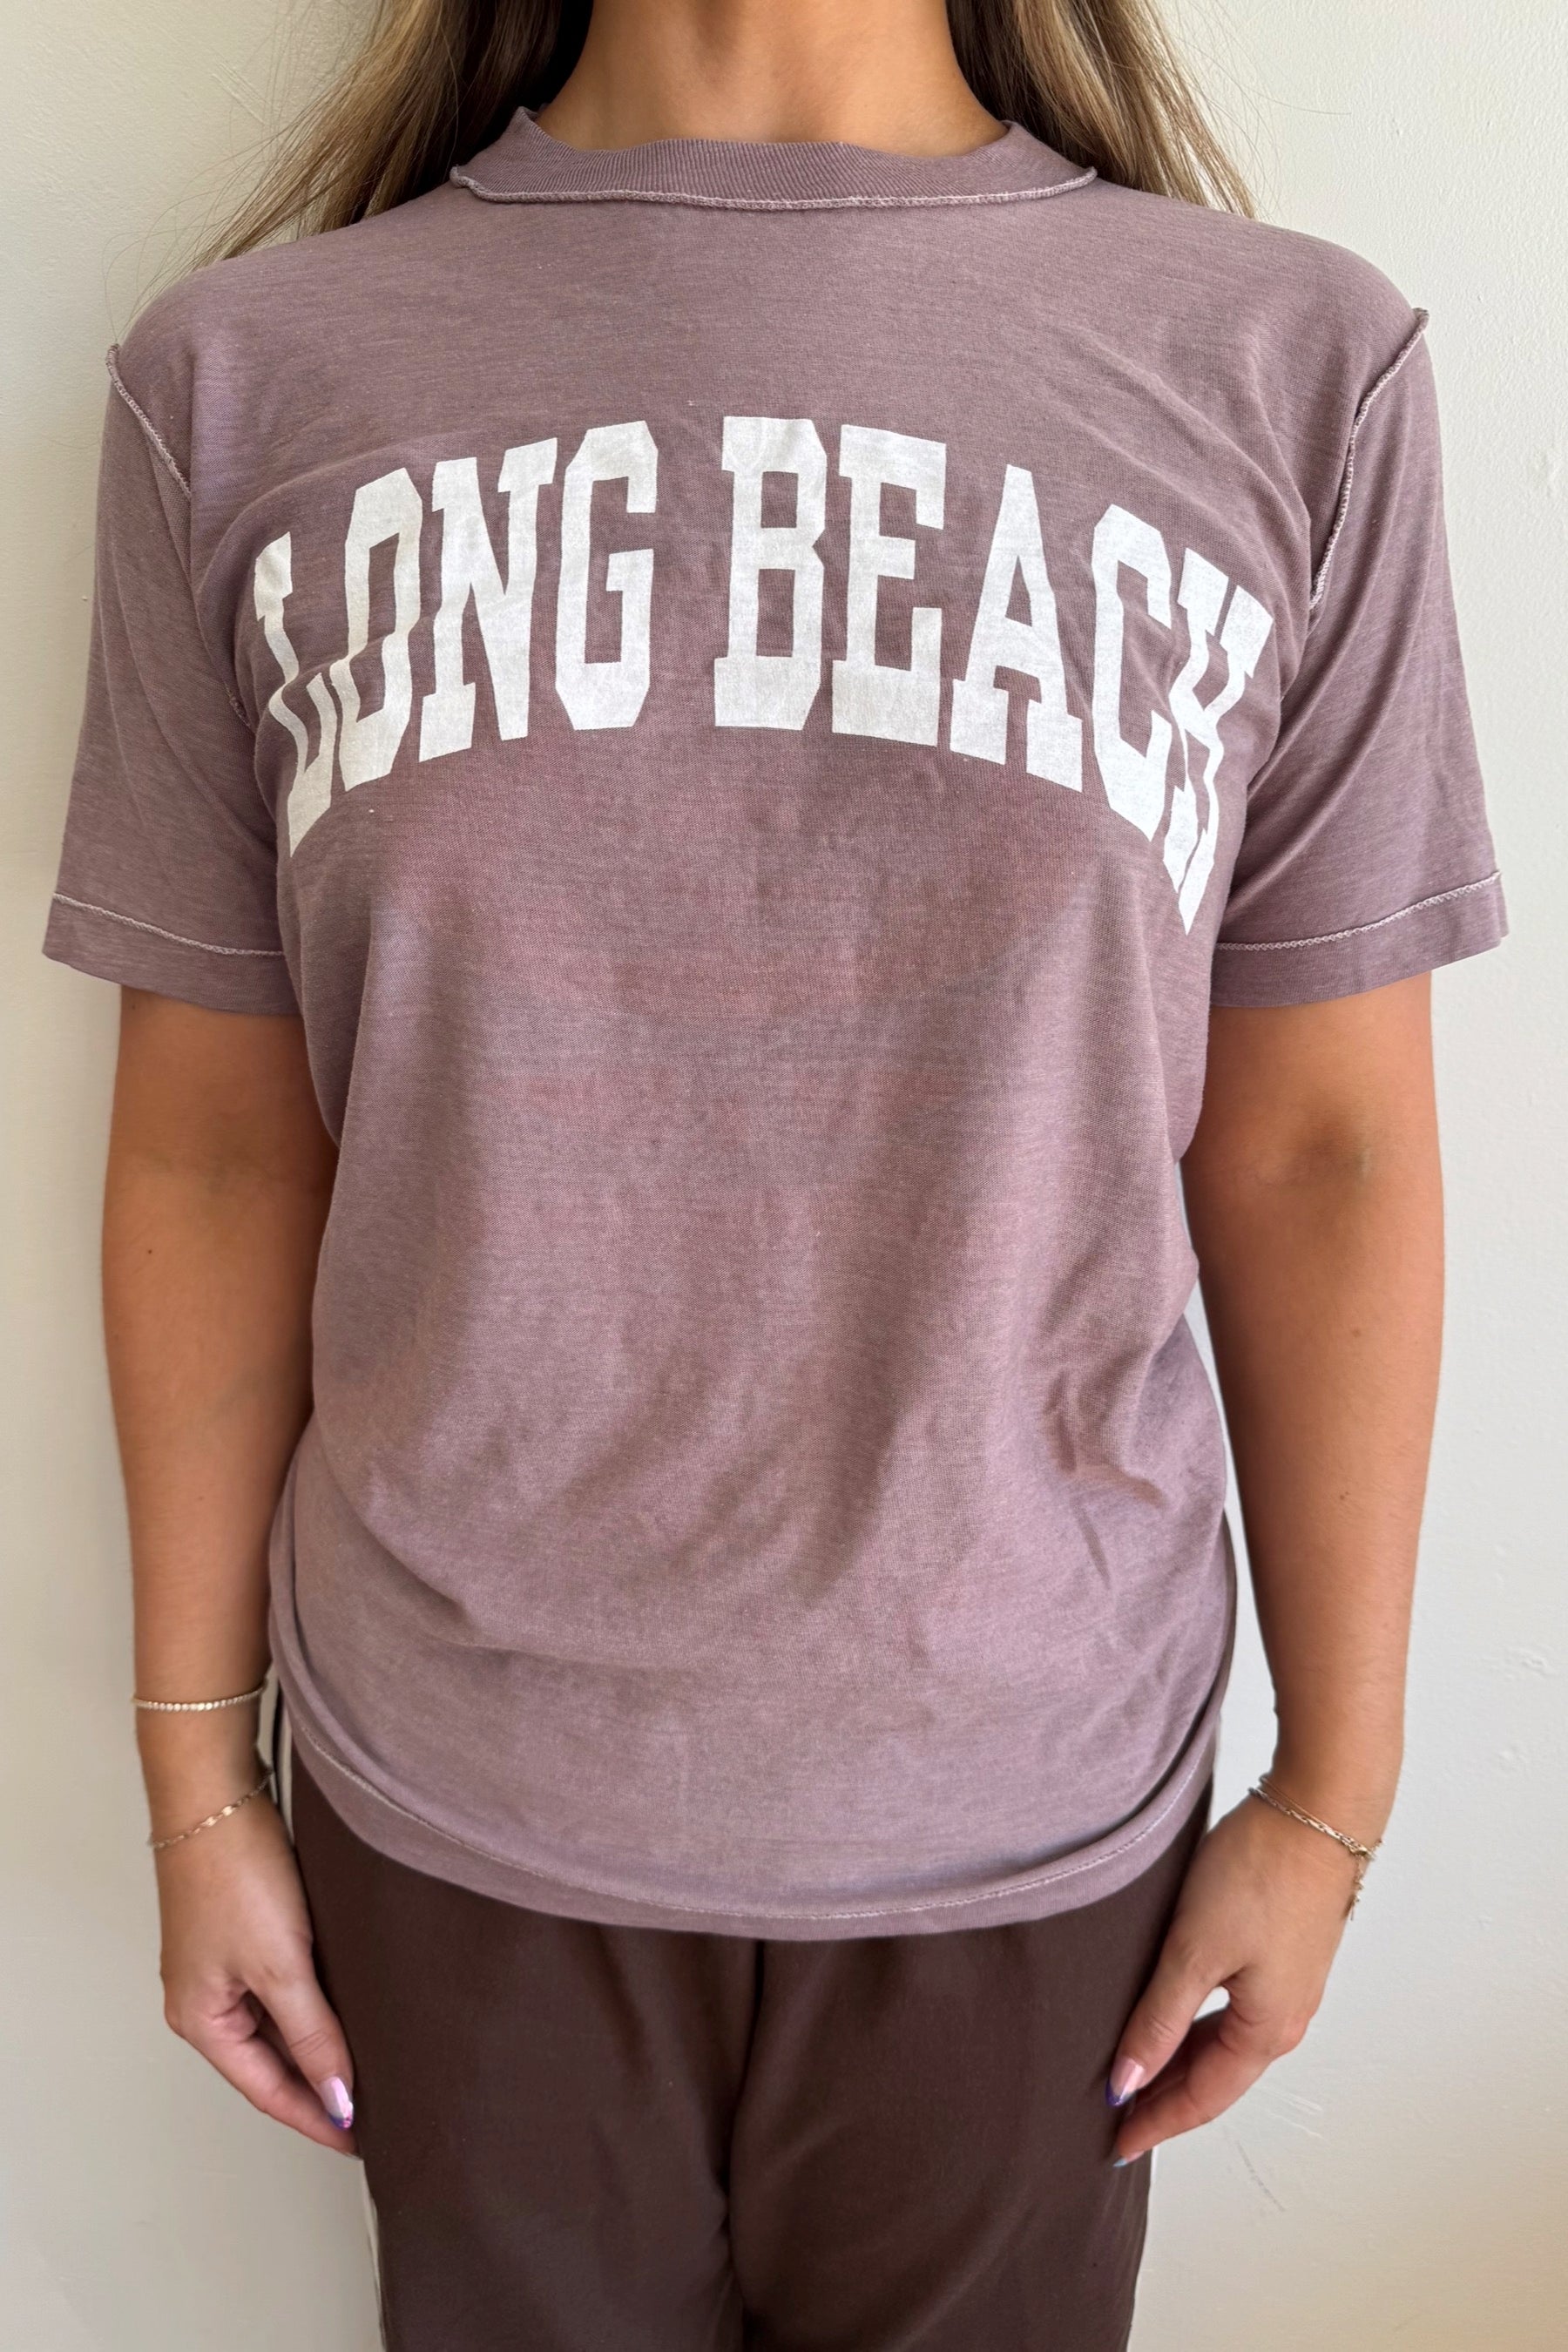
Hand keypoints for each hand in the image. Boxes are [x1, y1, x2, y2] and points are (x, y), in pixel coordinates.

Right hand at [154, 1782, 356, 2153]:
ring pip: (279, 2022)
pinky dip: (315, 2003)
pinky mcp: (241, 1931)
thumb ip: (313, 2034)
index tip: (363, 2139)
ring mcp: (221, 1964)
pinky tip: (351, 2004)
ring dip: (320, 2043)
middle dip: (320, 2085)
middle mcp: (205, 1999)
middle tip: (378, 2106)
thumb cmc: (234, 1873)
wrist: (217, 1791)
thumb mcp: (281, 1964)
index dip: (317, 2117)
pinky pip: (282, 1985)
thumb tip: (337, 2097)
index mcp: (200, 2020)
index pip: (268, 2091)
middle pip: (271, 2061)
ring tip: (373, 2063)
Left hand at [1106, 1790, 1366, 2161]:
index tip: (1113, 2146)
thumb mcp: (1194, 1949)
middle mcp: (1285, 2018)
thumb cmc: (1261, 1872)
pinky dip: (1198, 2026)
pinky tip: (1173, 2014)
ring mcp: (1289, 1986)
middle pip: (1215, 2077)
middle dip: (1165, 2099)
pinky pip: (1235, 2012)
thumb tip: (1127, 2084)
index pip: (1201, 2098)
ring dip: (1181, 2061)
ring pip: (1225, 2044)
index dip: (1155, 2122)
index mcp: (1266, 2030)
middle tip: (1114, 2114)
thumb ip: (1159, 2018)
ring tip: (1135, 2070)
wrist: (1318, 1809)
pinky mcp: (1284, 1953)